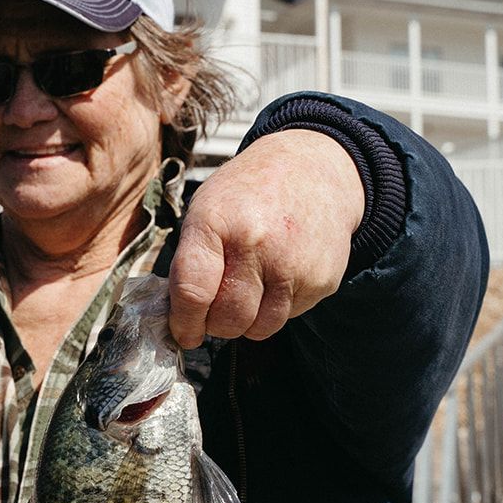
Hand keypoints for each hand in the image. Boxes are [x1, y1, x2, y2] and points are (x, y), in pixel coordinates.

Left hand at [168, 131, 365, 348]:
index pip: (193, 292)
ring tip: (247, 291)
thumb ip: (190, 261)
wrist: (314, 169)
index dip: (185, 322)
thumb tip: (180, 314)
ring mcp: (295, 265)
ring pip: (261, 328)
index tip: (184, 333)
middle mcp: (258, 244)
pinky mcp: (322, 280)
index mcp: (217, 223)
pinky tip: (277, 276)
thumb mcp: (206, 208)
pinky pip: (290, 316)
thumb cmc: (249, 192)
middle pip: (229, 319)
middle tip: (215, 311)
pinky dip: (277, 307)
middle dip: (216, 325)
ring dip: (247, 322)